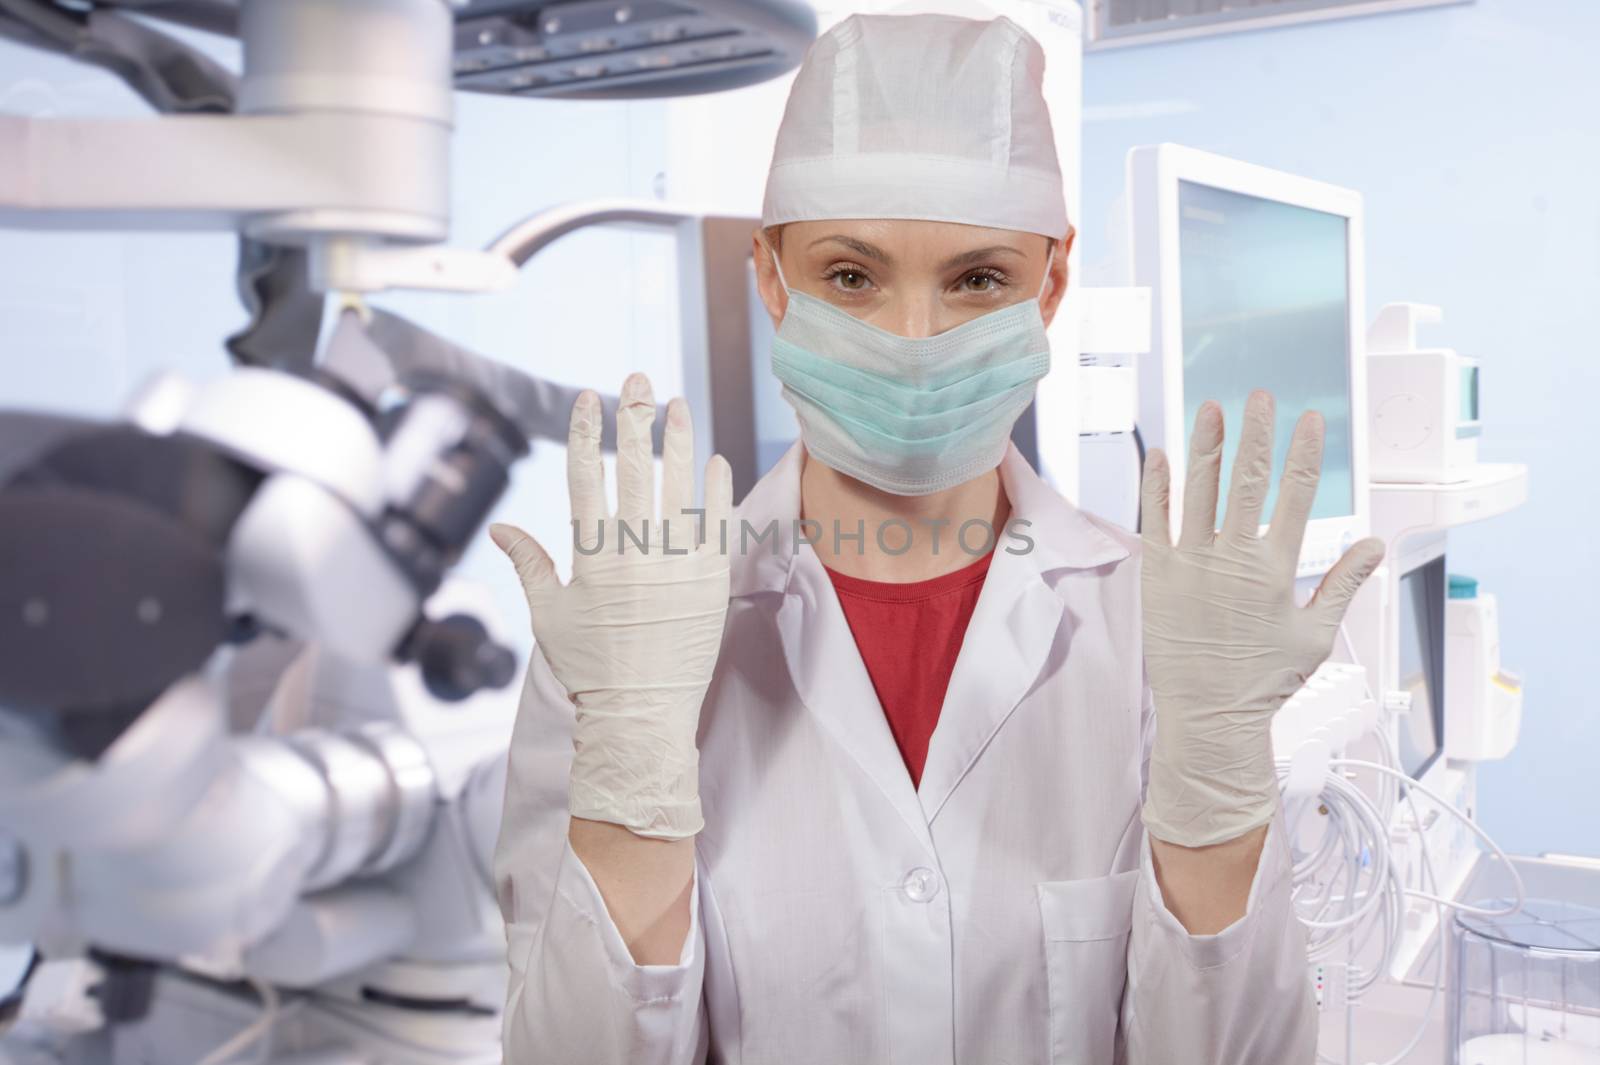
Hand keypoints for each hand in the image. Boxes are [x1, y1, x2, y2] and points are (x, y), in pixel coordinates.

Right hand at [490, 373, 732, 839]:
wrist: (640, 715)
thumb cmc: (590, 669)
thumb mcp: (549, 617)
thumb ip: (530, 565)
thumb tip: (500, 527)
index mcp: (589, 559)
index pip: (585, 480)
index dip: (586, 434)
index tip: (590, 399)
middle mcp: (632, 554)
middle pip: (632, 471)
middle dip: (634, 419)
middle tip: (638, 379)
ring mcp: (674, 565)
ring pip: (677, 488)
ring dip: (678, 441)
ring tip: (680, 402)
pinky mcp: (708, 581)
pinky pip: (715, 525)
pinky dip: (716, 491)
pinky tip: (716, 458)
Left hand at [1138, 390, 1384, 847]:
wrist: (1211, 714)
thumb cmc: (1265, 679)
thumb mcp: (1315, 635)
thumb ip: (1343, 584)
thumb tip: (1376, 543)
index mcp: (1276, 571)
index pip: (1298, 497)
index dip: (1303, 454)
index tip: (1309, 418)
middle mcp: (1233, 560)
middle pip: (1246, 482)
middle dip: (1255, 435)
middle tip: (1260, 395)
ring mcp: (1191, 565)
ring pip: (1199, 492)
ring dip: (1206, 446)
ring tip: (1212, 407)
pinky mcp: (1157, 576)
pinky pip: (1155, 521)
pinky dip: (1158, 486)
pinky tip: (1161, 453)